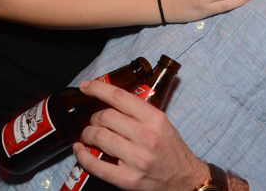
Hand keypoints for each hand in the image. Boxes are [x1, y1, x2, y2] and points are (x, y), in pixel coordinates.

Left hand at [73, 80, 208, 190]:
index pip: (120, 97)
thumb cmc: (171, 150)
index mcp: (155, 119)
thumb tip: (109, 100)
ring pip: (99, 137)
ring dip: (87, 134)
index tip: (85, 86)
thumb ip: (139, 112)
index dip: (98, 88)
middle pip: (105, 117)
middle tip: (92, 121)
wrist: (185, 180)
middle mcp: (146, 137)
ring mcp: (136, 159)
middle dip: (93, 117)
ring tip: (87, 135)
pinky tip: (80, 150)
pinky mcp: (128, 179)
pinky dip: (82, 156)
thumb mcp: (162, 124)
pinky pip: (96, 165)